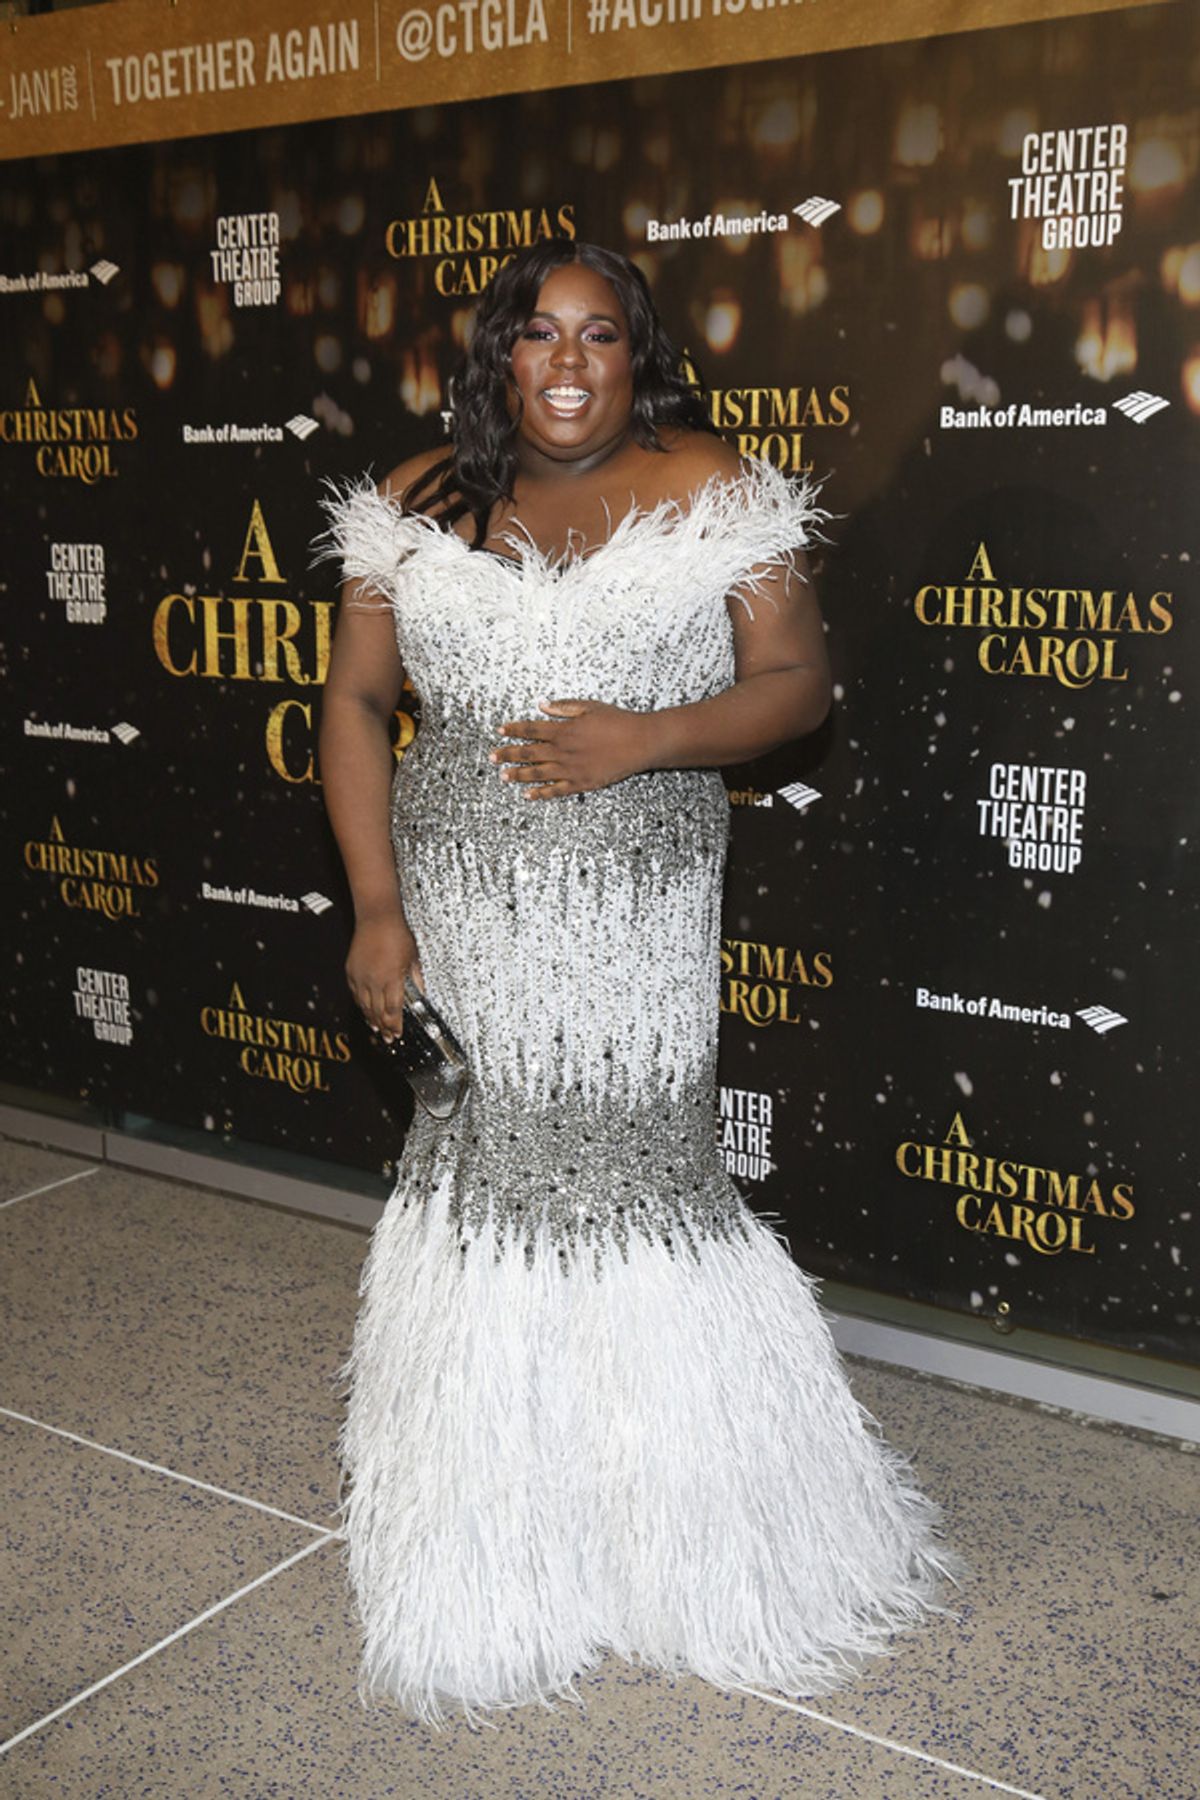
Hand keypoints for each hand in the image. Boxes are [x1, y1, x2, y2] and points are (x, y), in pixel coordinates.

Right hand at [346, 912, 422, 1040]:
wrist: (377, 919)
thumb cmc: (397, 935)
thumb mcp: (414, 958)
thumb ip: (416, 979)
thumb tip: (421, 994)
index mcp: (392, 979)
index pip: (393, 1010)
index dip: (395, 1025)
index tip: (397, 1034)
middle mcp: (374, 981)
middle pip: (378, 1012)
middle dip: (384, 1027)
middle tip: (388, 1038)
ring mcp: (360, 977)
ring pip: (364, 1005)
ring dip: (371, 1019)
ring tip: (376, 1028)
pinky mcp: (351, 971)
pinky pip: (355, 993)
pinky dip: (360, 1004)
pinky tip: (364, 1009)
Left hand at [490, 699, 652, 797]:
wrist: (639, 742)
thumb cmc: (617, 722)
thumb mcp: (589, 707)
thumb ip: (563, 708)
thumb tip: (542, 706)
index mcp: (564, 730)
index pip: (531, 729)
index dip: (513, 730)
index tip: (500, 730)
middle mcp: (563, 750)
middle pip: (528, 753)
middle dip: (507, 754)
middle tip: (492, 756)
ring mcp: (570, 769)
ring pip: (537, 773)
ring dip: (517, 774)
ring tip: (503, 776)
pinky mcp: (581, 783)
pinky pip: (555, 790)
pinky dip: (540, 793)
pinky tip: (528, 795)